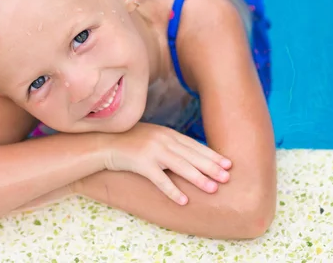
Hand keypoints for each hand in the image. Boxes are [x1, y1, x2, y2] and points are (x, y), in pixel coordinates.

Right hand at [102, 123, 231, 204]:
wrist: (104, 143)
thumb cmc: (129, 142)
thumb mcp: (153, 137)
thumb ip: (170, 143)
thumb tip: (191, 156)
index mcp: (167, 133)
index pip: (194, 145)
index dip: (212, 155)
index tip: (228, 164)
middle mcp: (162, 140)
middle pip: (191, 155)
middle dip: (211, 167)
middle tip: (227, 178)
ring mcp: (152, 151)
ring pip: (180, 166)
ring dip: (198, 178)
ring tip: (212, 189)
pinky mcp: (141, 163)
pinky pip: (160, 179)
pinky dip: (172, 190)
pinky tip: (184, 200)